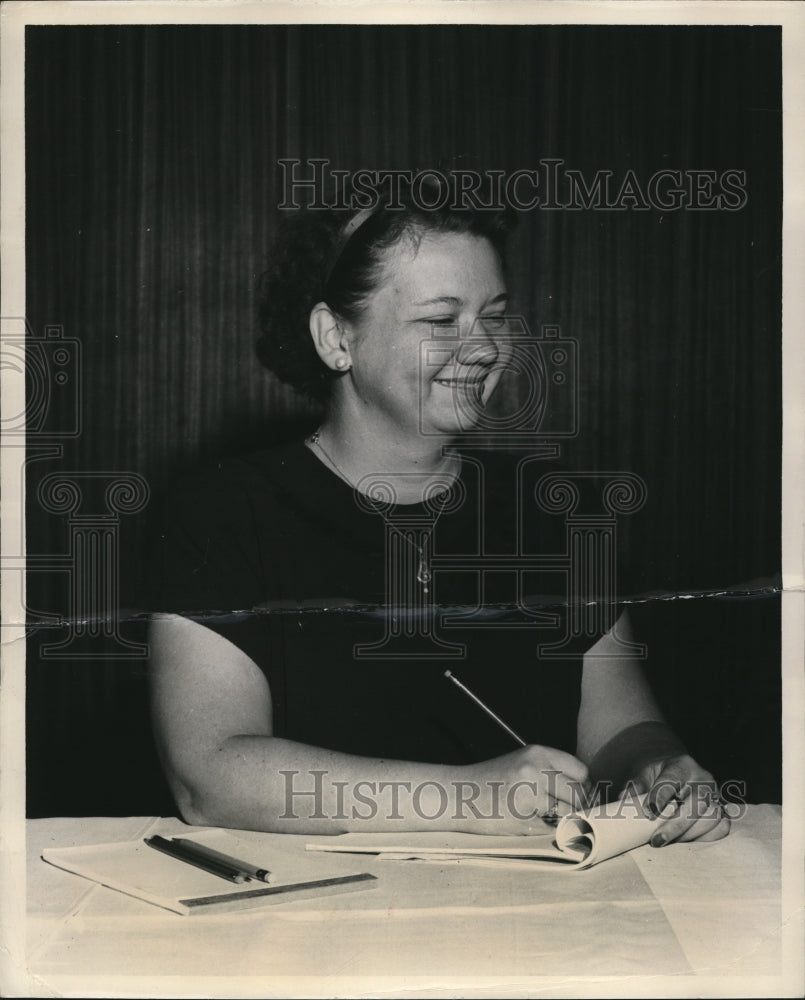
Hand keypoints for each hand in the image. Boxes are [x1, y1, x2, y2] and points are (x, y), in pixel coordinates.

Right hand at [461, 745, 589, 834]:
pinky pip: (552, 828)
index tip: (581, 798)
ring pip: (569, 813)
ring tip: (551, 821)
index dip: (584, 787)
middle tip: (571, 815)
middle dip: (579, 807)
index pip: (580, 771)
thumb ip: (549, 771)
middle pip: (579, 793)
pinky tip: (536, 827)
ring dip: (565, 820)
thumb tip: (584, 792)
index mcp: (538, 753)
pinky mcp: (525, 816)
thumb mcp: (521, 763)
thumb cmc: (490, 782)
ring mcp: (531, 793)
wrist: (458, 795)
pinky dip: (549, 831)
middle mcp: (537, 769)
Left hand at [631, 754, 729, 845]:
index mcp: (682, 765)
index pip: (672, 780)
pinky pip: (721, 827)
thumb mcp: (644, 774)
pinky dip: (705, 838)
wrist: (677, 773)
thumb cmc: (658, 776)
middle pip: (696, 803)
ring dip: (689, 834)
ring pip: (712, 817)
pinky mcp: (722, 810)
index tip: (649, 813)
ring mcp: (716, 795)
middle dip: (676, 825)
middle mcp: (703, 779)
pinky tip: (686, 841)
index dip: (660, 797)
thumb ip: (635, 787)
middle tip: (656, 841)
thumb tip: (623, 802)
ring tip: (668, 841)